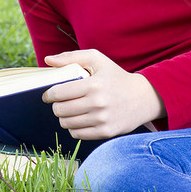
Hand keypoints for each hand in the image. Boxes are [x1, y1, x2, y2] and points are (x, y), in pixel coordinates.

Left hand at [42, 49, 165, 139]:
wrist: (142, 98)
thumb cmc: (115, 76)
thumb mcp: (97, 59)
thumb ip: (71, 57)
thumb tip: (48, 61)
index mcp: (94, 84)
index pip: (59, 93)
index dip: (49, 94)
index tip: (49, 94)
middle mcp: (98, 103)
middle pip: (60, 110)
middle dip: (56, 105)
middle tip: (61, 102)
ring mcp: (102, 120)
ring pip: (66, 123)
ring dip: (64, 117)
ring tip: (71, 109)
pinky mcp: (105, 132)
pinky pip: (76, 134)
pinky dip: (74, 127)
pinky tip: (80, 118)